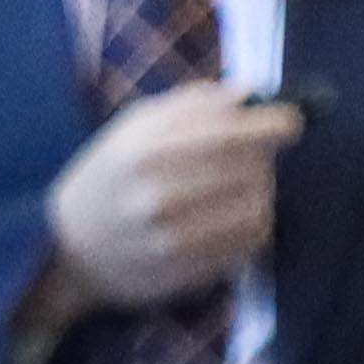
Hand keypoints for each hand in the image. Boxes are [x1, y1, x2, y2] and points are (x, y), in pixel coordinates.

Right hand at [31, 85, 286, 336]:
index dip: (268, 125)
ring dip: (261, 193)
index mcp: (140, 153)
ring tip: (242, 186)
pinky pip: (249, 243)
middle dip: (263, 158)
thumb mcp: (132, 128)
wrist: (71, 247)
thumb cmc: (110, 175)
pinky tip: (235, 215)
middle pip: (246, 171)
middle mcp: (156, 197)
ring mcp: (172, 240)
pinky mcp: (189, 272)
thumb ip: (189, 105)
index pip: (223, 135)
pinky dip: (255, 224)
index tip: (292, 121)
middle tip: (254, 155)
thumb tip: (249, 91)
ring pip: (255, 209)